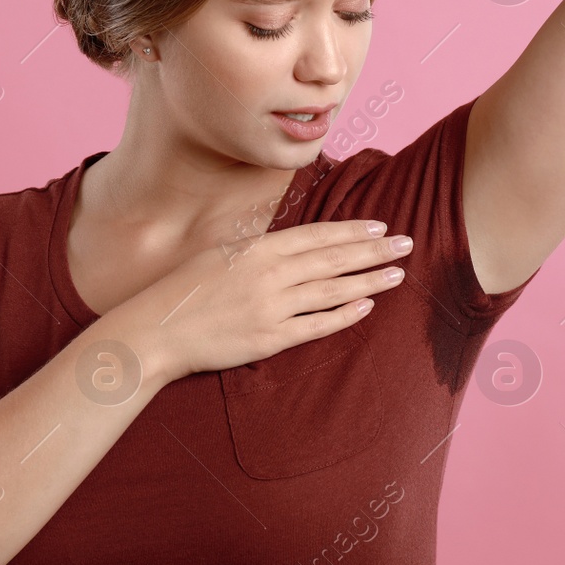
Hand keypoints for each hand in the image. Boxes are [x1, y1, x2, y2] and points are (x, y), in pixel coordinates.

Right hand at [112, 219, 413, 379]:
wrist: (157, 330)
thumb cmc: (183, 290)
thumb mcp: (220, 254)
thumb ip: (257, 250)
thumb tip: (290, 244)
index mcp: (257, 248)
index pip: (316, 235)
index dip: (352, 230)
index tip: (381, 225)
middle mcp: (269, 274)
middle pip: (333, 259)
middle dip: (373, 250)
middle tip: (407, 243)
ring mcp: (272, 307)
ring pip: (332, 290)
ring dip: (368, 280)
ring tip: (397, 274)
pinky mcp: (269, 338)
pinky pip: (315, 325)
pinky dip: (343, 315)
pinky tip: (366, 306)